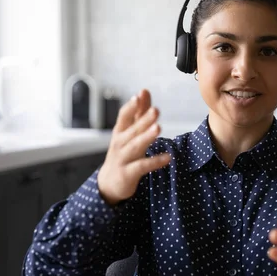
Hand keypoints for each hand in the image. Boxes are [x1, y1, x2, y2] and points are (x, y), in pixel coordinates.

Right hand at [97, 89, 170, 204]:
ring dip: (146, 137)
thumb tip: (144, 91)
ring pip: (135, 146)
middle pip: (132, 130)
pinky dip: (155, 162)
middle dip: (143, 120)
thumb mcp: (128, 133)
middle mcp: (120, 144)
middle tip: (155, 110)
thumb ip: (138, 113)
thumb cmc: (122, 153)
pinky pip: (142, 166)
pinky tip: (168, 157)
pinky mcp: (128, 174)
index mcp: (120, 132)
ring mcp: (123, 159)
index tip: (140, 94)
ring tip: (158, 128)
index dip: (131, 106)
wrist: (108, 184)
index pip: (124, 116)